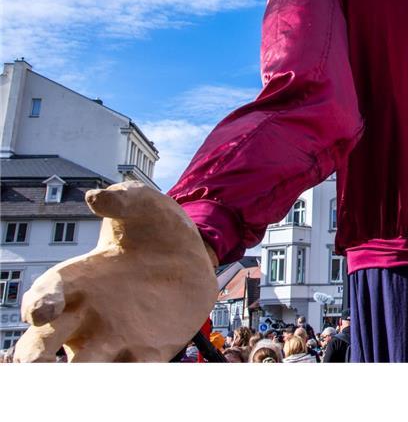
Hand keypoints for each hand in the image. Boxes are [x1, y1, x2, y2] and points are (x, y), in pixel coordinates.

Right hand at [13, 182, 217, 361]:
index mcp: (80, 279)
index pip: (44, 295)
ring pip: (83, 368)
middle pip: (45, 343)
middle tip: (38, 365)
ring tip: (78, 383)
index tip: (42, 311)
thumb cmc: (160, 229)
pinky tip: (131, 379)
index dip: (37, 304)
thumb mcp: (146, 206)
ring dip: (76, 378)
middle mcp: (88, 314)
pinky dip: (126, 379)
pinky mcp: (147, 351)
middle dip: (35, 357)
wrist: (198, 254)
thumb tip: (96, 197)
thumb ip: (123, 199)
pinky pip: (132, 372)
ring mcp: (116, 336)